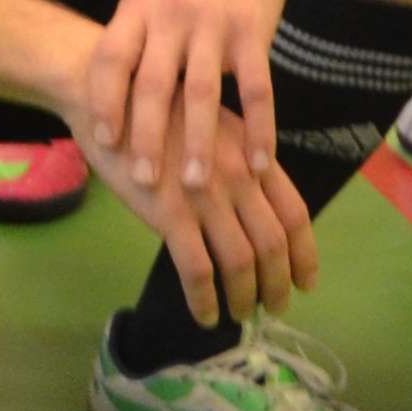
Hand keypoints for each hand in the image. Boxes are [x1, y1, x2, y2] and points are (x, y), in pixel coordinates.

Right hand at [75, 86, 314, 324]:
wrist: (106, 95)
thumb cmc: (157, 108)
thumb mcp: (212, 123)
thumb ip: (239, 159)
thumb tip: (257, 206)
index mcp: (251, 153)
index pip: (294, 212)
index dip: (305, 253)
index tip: (305, 282)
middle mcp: (237, 175)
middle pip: (272, 242)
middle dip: (278, 284)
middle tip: (275, 308)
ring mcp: (203, 195)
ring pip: (239, 261)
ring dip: (244, 297)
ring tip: (240, 315)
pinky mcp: (168, 212)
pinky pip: (197, 269)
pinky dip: (205, 300)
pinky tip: (205, 314)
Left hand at [82, 0, 288, 198]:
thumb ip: (136, 36)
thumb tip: (112, 92)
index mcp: (138, 6)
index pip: (111, 60)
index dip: (105, 101)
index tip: (102, 142)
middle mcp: (171, 15)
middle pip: (152, 85)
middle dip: (145, 137)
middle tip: (142, 182)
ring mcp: (214, 23)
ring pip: (202, 93)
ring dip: (197, 143)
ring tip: (196, 186)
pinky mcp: (254, 29)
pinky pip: (257, 88)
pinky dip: (257, 129)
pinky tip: (258, 162)